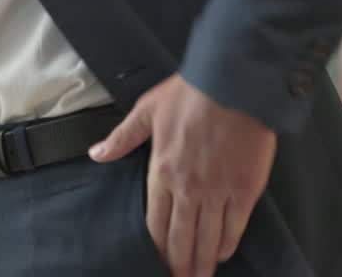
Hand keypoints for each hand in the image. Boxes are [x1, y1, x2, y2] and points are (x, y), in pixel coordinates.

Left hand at [89, 74, 274, 276]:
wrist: (232, 85)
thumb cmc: (189, 94)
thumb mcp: (146, 112)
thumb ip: (121, 138)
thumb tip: (96, 153)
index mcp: (161, 171)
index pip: (155, 220)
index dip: (157, 245)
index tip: (157, 261)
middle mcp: (188, 188)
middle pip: (181, 236)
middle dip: (179, 262)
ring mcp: (218, 190)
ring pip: (207, 236)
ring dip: (202, 260)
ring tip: (199, 276)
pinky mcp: (245, 189)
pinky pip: (235, 225)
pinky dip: (227, 242)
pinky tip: (222, 253)